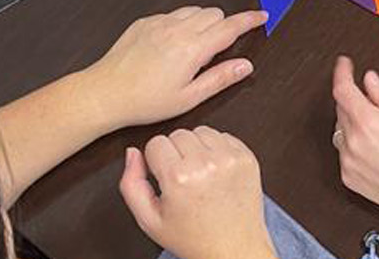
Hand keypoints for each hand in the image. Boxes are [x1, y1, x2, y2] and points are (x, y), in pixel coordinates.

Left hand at [78, 6, 267, 133]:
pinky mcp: (145, 22)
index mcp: (192, 49)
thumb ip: (220, 78)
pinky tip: (171, 47)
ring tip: (193, 50)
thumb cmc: (145, 102)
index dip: (249, 20)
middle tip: (215, 51)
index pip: (230, 27)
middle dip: (223, 26)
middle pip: (214, 13)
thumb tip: (245, 66)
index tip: (261, 16)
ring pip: (194, 10)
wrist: (105, 93)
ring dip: (202, 22)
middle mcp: (177, 29)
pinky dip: (180, 24)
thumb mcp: (188, 98)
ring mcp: (159, 22)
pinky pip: (172, 14)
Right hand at [119, 129, 276, 258]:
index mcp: (179, 177)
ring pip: (201, 131)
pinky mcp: (247, 157)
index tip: (164, 178)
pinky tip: (216, 172)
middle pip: (178, 134)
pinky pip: (223, 136)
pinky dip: (217, 149)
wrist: (234, 249)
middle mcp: (206, 164)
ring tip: (199, 174)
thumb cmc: (192, 238)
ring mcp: (230, 159)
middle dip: (175, 153)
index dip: (156, 161)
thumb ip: (131, 184)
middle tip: (182, 180)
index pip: (155, 142)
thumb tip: (132, 152)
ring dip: (197, 147)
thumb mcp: (149, 220)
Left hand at [330, 55, 378, 217]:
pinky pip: (343, 151)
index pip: (342, 89)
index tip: (344, 64)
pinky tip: (373, 149)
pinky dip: (353, 143)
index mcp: (369, 122)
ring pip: (340, 129)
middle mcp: (353, 141)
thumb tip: (370, 80)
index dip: (342, 72)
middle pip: (341, 108)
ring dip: (352, 122)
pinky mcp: (347, 176)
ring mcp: (348, 160)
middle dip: (353, 99)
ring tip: (378, 131)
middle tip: (373, 103)